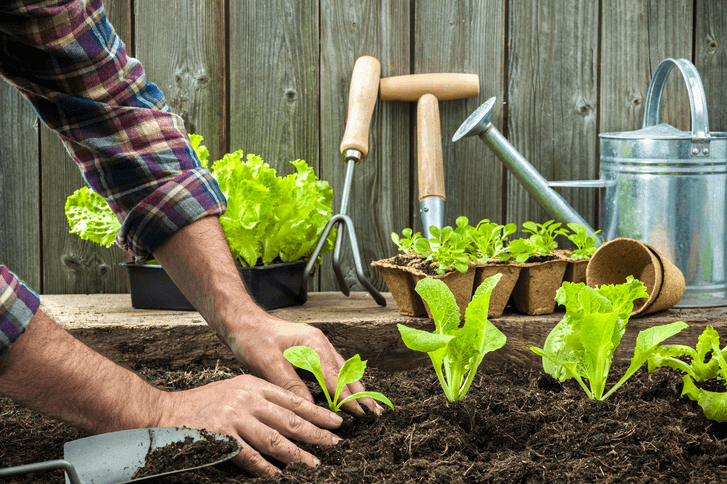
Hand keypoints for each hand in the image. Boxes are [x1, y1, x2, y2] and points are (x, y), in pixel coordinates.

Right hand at [159, 373, 342, 476]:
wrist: (167, 411)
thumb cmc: (204, 403)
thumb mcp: (236, 390)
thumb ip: (261, 400)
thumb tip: (291, 418)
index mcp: (254, 385)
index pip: (293, 399)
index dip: (317, 412)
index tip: (335, 422)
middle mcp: (247, 399)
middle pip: (289, 419)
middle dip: (316, 433)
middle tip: (334, 443)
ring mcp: (235, 418)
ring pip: (274, 439)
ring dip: (296, 454)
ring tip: (313, 463)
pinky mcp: (221, 437)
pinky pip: (249, 456)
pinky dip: (265, 467)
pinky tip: (277, 474)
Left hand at [224, 313, 383, 416]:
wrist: (241, 321)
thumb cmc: (252, 338)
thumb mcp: (269, 364)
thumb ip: (291, 386)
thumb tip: (309, 408)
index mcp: (313, 343)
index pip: (335, 376)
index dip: (347, 397)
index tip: (360, 413)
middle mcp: (319, 343)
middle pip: (345, 372)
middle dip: (359, 392)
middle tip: (373, 412)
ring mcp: (316, 346)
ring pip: (341, 370)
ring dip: (353, 388)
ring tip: (366, 405)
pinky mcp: (310, 350)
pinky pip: (331, 368)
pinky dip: (340, 382)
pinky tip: (344, 392)